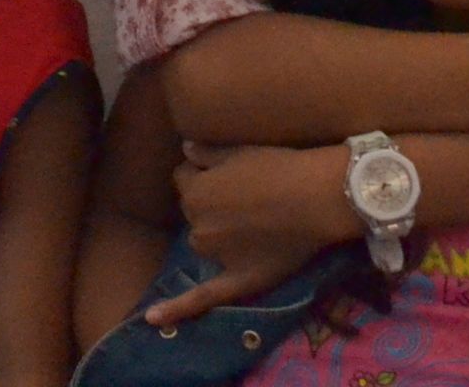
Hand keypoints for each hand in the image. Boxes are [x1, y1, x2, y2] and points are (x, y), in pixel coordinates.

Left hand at [148, 142, 341, 324]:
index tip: (227, 171)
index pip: (185, 178)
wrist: (315, 198)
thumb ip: (206, 154)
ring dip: (213, 233)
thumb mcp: (238, 151)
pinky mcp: (236, 280)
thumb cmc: (279, 168)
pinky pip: (201, 298)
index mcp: (195, 192)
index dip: (205, 172)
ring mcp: (215, 255)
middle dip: (209, 202)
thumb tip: (184, 150)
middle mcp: (197, 225)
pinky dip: (176, 309)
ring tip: (248, 222)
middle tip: (243, 195)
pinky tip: (152, 318)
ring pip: (202, 241)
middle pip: (193, 209)